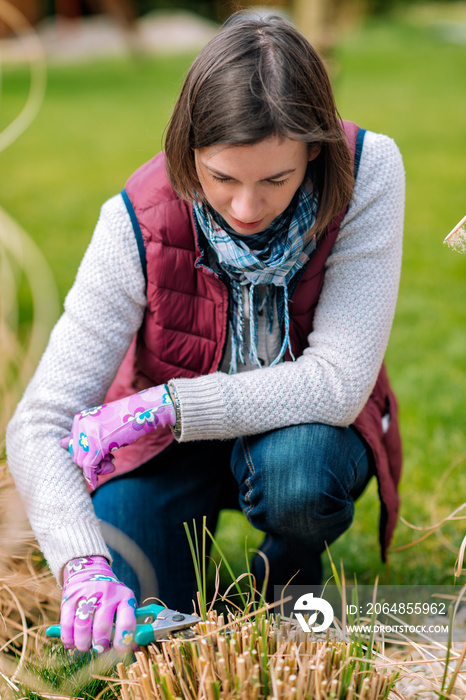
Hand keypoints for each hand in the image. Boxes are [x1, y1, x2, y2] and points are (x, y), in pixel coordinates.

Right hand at [60, 556, 136, 652]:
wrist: (90, 571)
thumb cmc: (111, 596)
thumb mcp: (124, 603)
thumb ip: (128, 624)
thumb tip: (135, 649)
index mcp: (125, 597)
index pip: (127, 622)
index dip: (123, 641)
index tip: (118, 650)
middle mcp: (107, 594)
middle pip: (102, 627)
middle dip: (100, 645)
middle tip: (100, 648)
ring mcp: (87, 594)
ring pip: (82, 627)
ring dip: (83, 644)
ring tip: (85, 646)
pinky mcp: (70, 597)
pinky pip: (66, 624)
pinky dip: (68, 639)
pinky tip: (72, 642)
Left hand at [61, 384, 175, 488]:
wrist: (144, 411)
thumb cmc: (125, 419)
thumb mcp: (101, 426)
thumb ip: (81, 435)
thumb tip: (59, 443)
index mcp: (79, 419)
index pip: (73, 445)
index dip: (86, 455)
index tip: (103, 455)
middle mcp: (80, 425)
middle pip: (76, 454)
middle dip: (91, 463)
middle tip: (109, 461)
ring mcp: (88, 433)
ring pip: (81, 462)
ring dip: (96, 469)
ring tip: (111, 464)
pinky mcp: (98, 444)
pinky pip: (89, 466)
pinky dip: (93, 476)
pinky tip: (98, 481)